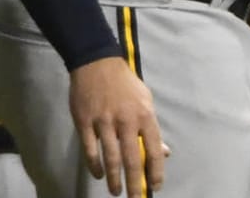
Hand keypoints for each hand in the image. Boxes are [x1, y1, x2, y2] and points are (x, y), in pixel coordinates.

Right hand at [69, 56, 166, 196]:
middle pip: (132, 159)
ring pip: (110, 158)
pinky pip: (90, 150)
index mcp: (145, 116)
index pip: (154, 150)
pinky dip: (95, 166)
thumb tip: (164, 152)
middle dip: (135, 183)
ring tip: (116, 192)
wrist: (97, 64)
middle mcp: (127, 122)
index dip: (156, 171)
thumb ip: (152, 129)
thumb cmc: (126, 85)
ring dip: (115, 179)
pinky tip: (99, 175)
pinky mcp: (85, 123)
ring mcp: (104, 123)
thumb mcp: (146, 101)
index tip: (155, 187)